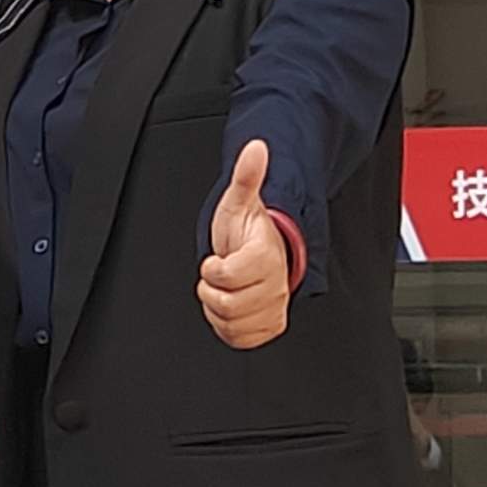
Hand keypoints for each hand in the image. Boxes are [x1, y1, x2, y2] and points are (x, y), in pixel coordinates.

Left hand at [198, 137, 293, 350]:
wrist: (269, 255)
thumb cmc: (249, 233)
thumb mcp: (239, 203)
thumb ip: (246, 176)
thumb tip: (255, 147)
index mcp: (266, 256)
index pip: (227, 275)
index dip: (213, 269)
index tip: (215, 260)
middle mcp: (275, 286)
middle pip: (225, 303)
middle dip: (211, 289)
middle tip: (219, 275)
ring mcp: (274, 308)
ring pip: (230, 323)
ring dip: (217, 307)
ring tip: (225, 288)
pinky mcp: (269, 327)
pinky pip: (239, 339)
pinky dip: (227, 326)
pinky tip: (230, 306)